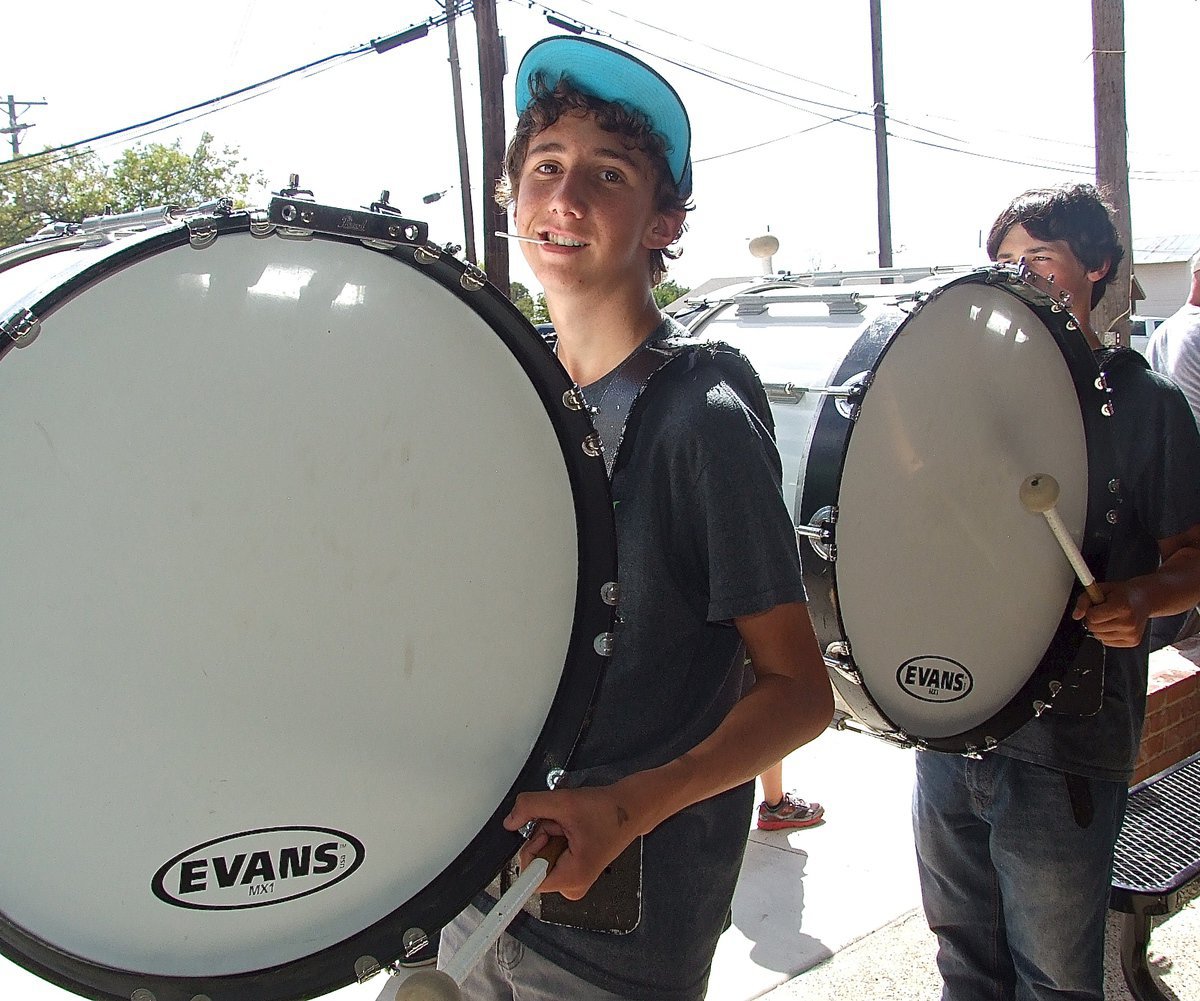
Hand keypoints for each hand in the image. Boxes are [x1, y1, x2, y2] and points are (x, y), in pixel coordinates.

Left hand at [503, 784, 637, 899]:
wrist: (632, 808)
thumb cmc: (609, 810)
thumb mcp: (564, 802)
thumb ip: (530, 807)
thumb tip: (510, 820)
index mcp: (572, 876)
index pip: (530, 877)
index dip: (529, 852)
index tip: (515, 872)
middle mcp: (573, 885)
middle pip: (535, 861)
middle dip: (543, 835)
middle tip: (562, 823)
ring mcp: (574, 879)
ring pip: (542, 855)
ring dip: (550, 833)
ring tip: (571, 824)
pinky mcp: (575, 870)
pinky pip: (551, 854)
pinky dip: (556, 836)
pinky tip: (572, 828)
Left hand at [1072, 580, 1150, 647]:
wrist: (1144, 599)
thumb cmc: (1122, 593)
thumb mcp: (1101, 589)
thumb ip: (1084, 600)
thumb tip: (1076, 615)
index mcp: (1123, 607)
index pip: (1093, 616)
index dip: (1090, 610)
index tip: (1097, 605)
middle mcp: (1129, 622)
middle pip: (1094, 628)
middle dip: (1093, 619)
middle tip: (1103, 611)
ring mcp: (1132, 634)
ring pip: (1099, 636)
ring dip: (1099, 627)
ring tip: (1111, 617)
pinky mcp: (1133, 642)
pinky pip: (1106, 642)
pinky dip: (1106, 634)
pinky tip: (1115, 624)